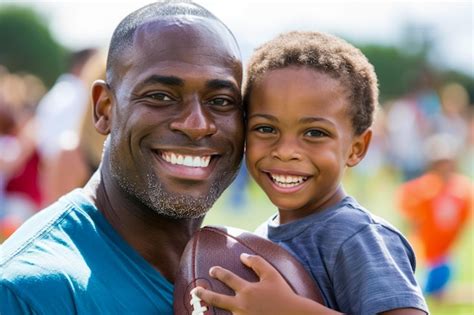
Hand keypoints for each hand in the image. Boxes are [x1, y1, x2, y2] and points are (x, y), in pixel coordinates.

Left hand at [192, 253, 336, 314]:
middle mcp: (241, 305)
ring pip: (224, 312)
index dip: (218, 272)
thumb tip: (242, 256)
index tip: (212, 270)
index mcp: (247, 290)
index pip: (227, 278)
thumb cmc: (283, 295)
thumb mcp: (272, 274)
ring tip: (203, 309)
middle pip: (217, 299)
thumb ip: (257, 262)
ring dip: (213, 310)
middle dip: (204, 294)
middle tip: (196, 291)